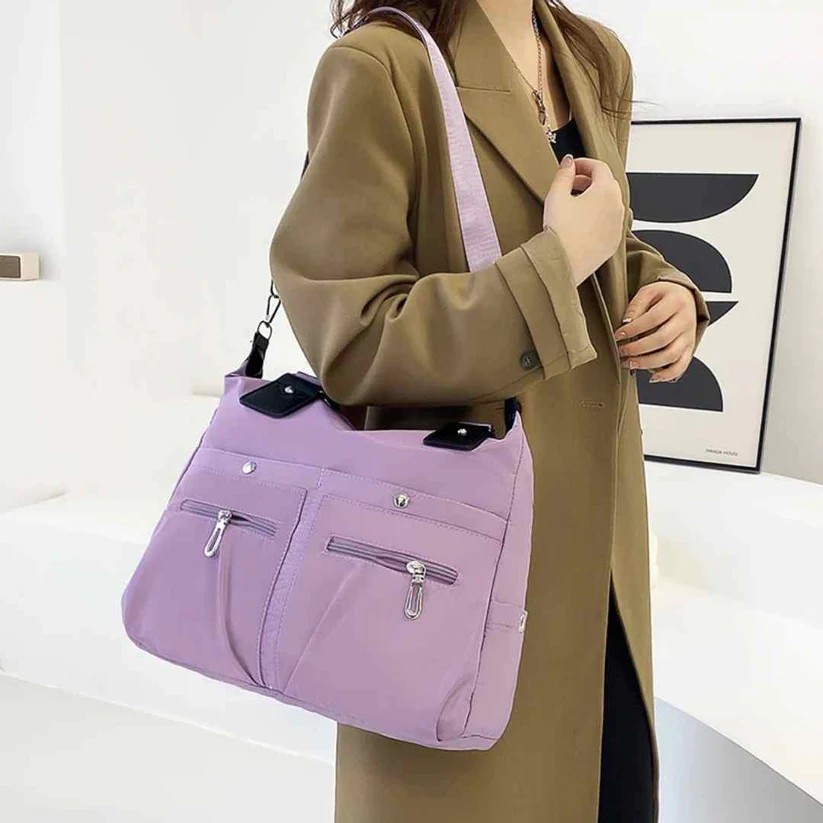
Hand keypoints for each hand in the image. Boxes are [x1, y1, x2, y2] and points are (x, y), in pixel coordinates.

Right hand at [543, 155, 624, 286]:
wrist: (563, 264)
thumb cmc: (561, 232)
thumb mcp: (556, 195)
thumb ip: (564, 174)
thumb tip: (568, 163)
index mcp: (606, 190)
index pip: (599, 167)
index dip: (584, 163)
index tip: (572, 167)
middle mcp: (617, 206)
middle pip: (607, 184)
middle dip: (589, 180)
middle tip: (571, 184)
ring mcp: (618, 226)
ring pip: (609, 204)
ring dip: (594, 199)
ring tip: (574, 204)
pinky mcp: (613, 242)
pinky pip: (608, 223)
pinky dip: (598, 218)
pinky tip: (581, 224)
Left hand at [614, 281, 697, 382]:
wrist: (685, 298)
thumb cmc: (665, 296)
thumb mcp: (649, 291)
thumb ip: (637, 305)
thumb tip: (626, 322)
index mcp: (676, 303)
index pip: (654, 318)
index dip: (634, 329)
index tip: (618, 335)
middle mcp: (685, 320)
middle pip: (662, 339)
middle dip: (637, 348)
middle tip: (621, 351)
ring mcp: (688, 336)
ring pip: (671, 355)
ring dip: (647, 363)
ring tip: (629, 363)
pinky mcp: (689, 348)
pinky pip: (681, 365)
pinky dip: (667, 375)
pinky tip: (652, 378)